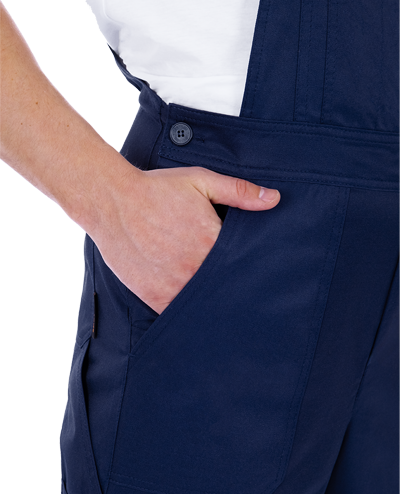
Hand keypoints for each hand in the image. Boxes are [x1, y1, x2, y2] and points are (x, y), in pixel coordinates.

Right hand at [89, 166, 279, 314]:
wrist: (111, 201)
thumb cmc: (155, 190)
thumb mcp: (201, 181)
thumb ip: (238, 192)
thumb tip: (273, 199)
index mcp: (211, 241)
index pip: (241, 263)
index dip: (247, 267)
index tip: (251, 270)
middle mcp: (195, 267)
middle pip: (224, 285)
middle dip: (229, 284)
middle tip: (237, 288)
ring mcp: (174, 285)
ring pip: (203, 302)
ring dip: (209, 299)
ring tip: (213, 295)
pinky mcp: (155, 296)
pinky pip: (178, 312)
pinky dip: (186, 309)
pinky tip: (191, 303)